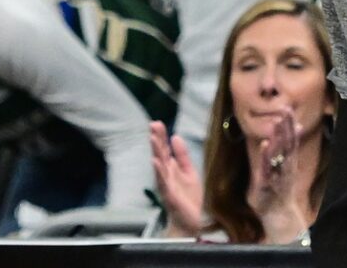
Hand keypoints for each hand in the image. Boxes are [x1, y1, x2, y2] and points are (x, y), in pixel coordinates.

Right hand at [149, 122, 204, 237]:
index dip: (161, 136)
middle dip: (156, 140)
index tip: (157, 123)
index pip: (165, 149)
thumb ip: (182, 156)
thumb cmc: (191, 198)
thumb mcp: (189, 172)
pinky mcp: (169, 195)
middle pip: (160, 154)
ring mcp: (166, 185)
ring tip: (152, 138)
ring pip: (159, 166)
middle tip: (153, 125)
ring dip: (155, 152)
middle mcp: (167, 175)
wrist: (194, 222)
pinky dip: (158, 171)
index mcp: (172, 168)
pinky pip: (163, 182)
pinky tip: (155, 162)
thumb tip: (175, 136)